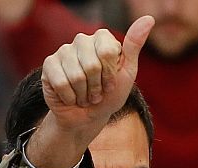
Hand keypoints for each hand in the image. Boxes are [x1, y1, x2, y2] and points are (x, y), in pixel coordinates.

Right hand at [41, 16, 153, 131]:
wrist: (87, 117)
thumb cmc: (109, 95)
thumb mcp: (127, 72)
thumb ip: (134, 46)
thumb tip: (148, 19)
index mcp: (102, 38)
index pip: (107, 52)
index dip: (110, 75)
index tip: (110, 84)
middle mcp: (81, 41)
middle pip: (91, 65)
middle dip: (96, 87)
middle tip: (96, 93)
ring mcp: (63, 52)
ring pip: (76, 76)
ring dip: (83, 94)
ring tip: (84, 96)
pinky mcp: (49, 66)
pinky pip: (61, 83)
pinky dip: (69, 97)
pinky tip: (70, 97)